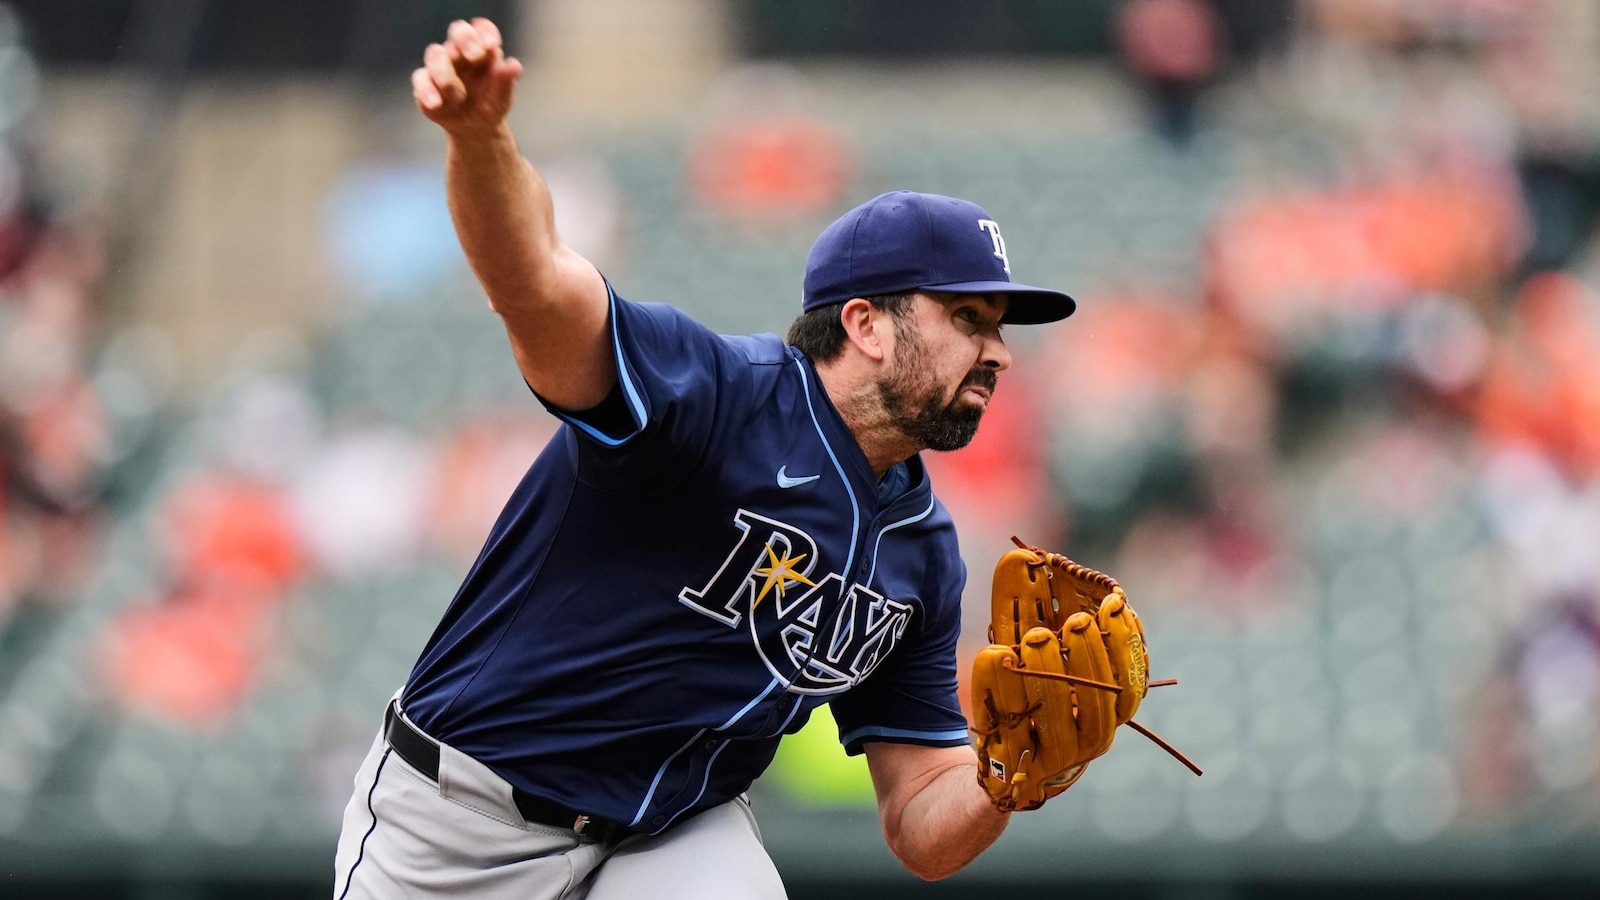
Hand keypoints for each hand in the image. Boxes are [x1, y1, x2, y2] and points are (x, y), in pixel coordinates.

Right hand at [412, 18, 522, 135]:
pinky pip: (421, 79)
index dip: (485, 32)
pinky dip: (427, 90)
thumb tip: (514, 65)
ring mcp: (440, 66)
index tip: (492, 45)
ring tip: (460, 97)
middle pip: (457, 31)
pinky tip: (437, 104)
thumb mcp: (502, 97)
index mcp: (482, 50)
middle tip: (476, 56)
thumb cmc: (489, 105)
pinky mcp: (425, 83)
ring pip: (435, 54)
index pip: (482, 29)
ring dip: (445, 72)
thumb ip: (506, 81)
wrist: (475, 128)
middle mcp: (460, 53)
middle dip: (465, 38)